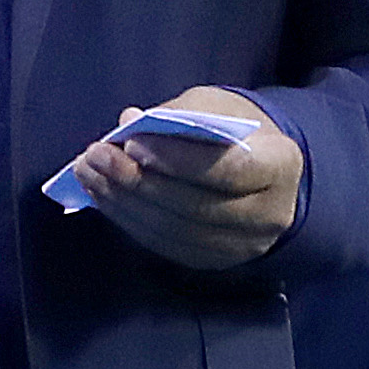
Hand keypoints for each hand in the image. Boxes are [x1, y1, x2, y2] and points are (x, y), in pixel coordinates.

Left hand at [71, 87, 304, 271]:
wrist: (263, 172)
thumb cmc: (237, 130)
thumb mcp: (216, 107)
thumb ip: (177, 115)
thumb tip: (129, 125)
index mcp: (280, 165)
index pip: (228, 169)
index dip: (178, 159)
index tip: (132, 144)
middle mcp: (269, 214)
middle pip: (195, 206)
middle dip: (137, 181)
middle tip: (95, 157)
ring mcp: (243, 246)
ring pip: (175, 230)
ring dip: (123, 202)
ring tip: (88, 173)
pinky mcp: (215, 261)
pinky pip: (166, 245)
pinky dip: (129, 220)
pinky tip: (103, 196)